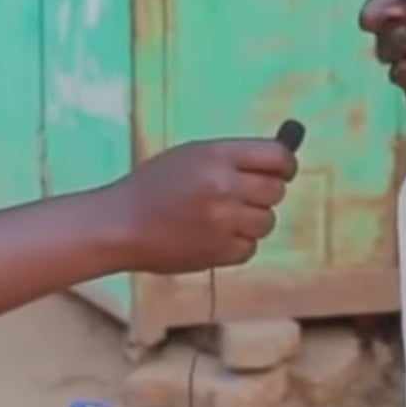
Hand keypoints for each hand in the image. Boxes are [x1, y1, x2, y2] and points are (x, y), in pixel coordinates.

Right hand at [107, 139, 297, 273]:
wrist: (119, 225)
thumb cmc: (154, 187)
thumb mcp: (191, 156)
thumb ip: (233, 159)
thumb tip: (282, 161)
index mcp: (217, 155)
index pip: (277, 157)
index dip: (286, 165)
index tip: (283, 171)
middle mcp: (224, 186)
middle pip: (276, 191)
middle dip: (263, 194)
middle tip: (241, 197)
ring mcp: (223, 221)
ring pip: (266, 222)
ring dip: (251, 221)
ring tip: (221, 218)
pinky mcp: (219, 252)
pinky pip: (250, 248)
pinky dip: (237, 244)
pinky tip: (212, 237)